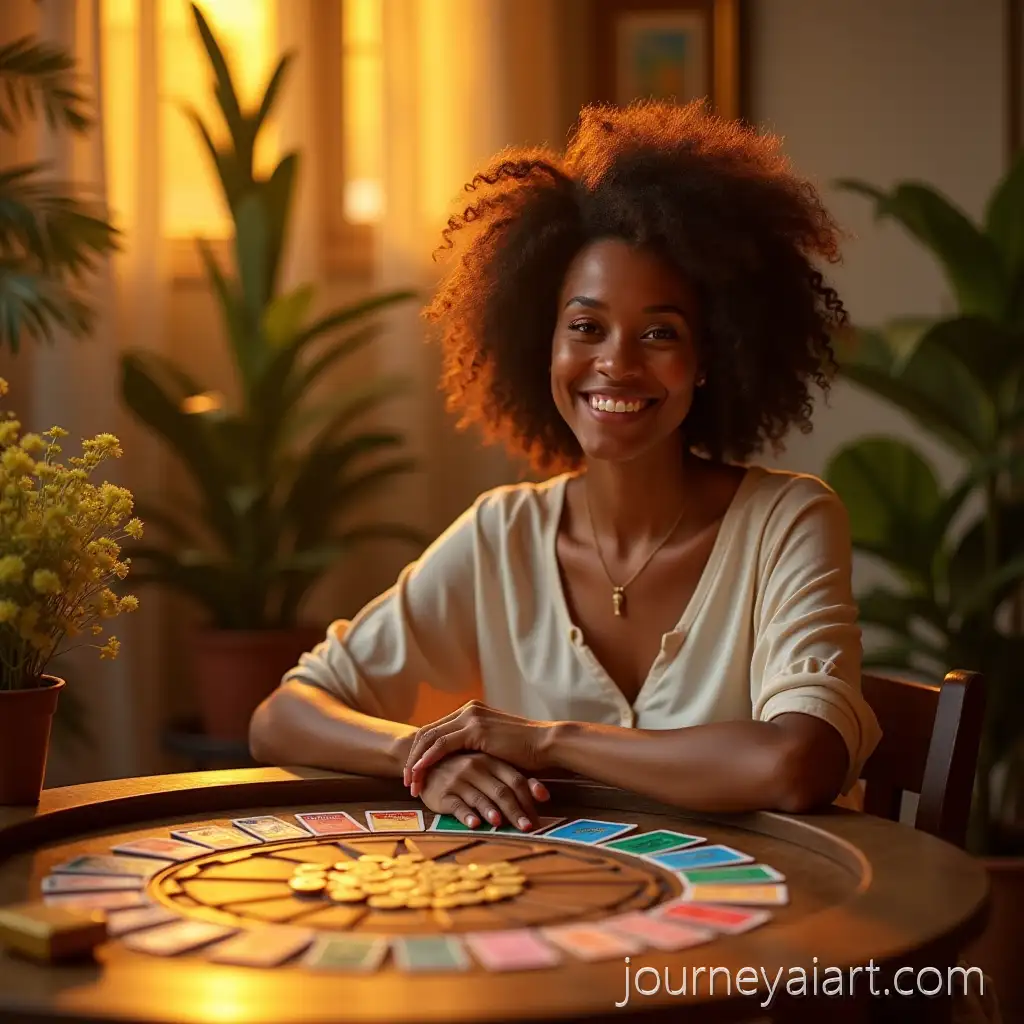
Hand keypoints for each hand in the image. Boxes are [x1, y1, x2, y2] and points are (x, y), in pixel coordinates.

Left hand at [404, 701, 553, 796]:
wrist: (546, 745)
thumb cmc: (526, 752)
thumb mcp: (494, 747)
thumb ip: (476, 748)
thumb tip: (461, 765)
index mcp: (471, 712)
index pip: (436, 730)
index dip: (421, 752)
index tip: (414, 773)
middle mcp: (468, 710)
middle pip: (427, 732)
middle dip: (413, 757)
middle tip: (407, 781)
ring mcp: (471, 717)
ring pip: (430, 738)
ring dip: (416, 761)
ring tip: (411, 784)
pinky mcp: (475, 730)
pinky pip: (442, 745)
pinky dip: (427, 760)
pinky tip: (421, 774)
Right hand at [417, 752, 549, 829]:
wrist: (425, 762)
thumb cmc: (463, 767)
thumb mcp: (486, 766)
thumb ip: (511, 778)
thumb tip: (544, 795)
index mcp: (491, 760)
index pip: (514, 779)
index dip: (529, 798)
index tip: (539, 816)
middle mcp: (476, 768)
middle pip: (501, 791)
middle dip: (516, 811)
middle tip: (528, 828)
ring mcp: (459, 779)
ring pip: (480, 798)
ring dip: (492, 812)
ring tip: (502, 825)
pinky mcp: (443, 793)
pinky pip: (457, 805)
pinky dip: (466, 815)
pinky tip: (474, 824)